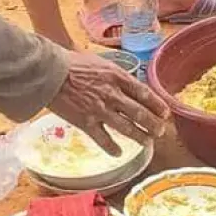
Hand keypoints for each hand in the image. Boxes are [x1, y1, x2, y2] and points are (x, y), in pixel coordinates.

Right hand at [48, 51, 168, 155]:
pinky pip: (103, 139)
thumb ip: (115, 75)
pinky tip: (118, 153)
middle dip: (153, 124)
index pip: (144, 93)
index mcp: (117, 77)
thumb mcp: (100, 63)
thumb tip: (128, 84)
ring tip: (148, 143)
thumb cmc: (72, 63)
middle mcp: (112, 94)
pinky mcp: (86, 122)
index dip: (157, 105)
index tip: (165, 113)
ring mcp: (100, 110)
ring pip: (126, 127)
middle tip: (161, 132)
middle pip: (139, 113)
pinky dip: (112, 147)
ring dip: (140, 137)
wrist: (50, 72)